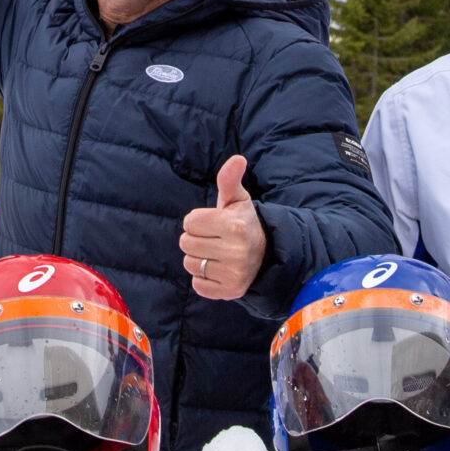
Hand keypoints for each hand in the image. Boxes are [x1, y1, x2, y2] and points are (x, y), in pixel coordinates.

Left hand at [180, 156, 267, 300]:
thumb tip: (238, 158)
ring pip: (190, 264)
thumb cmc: (242, 222)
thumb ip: (230, 179)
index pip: (190, 222)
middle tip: (214, 238)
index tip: (213, 223)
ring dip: (198, 258)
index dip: (198, 221)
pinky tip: (219, 269)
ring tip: (216, 254)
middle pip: (185, 243)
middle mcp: (235, 251)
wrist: (264, 254)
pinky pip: (197, 284)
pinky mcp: (229, 291)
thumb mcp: (237, 200)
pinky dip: (203, 278)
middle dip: (196, 238)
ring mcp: (233, 274)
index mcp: (234, 226)